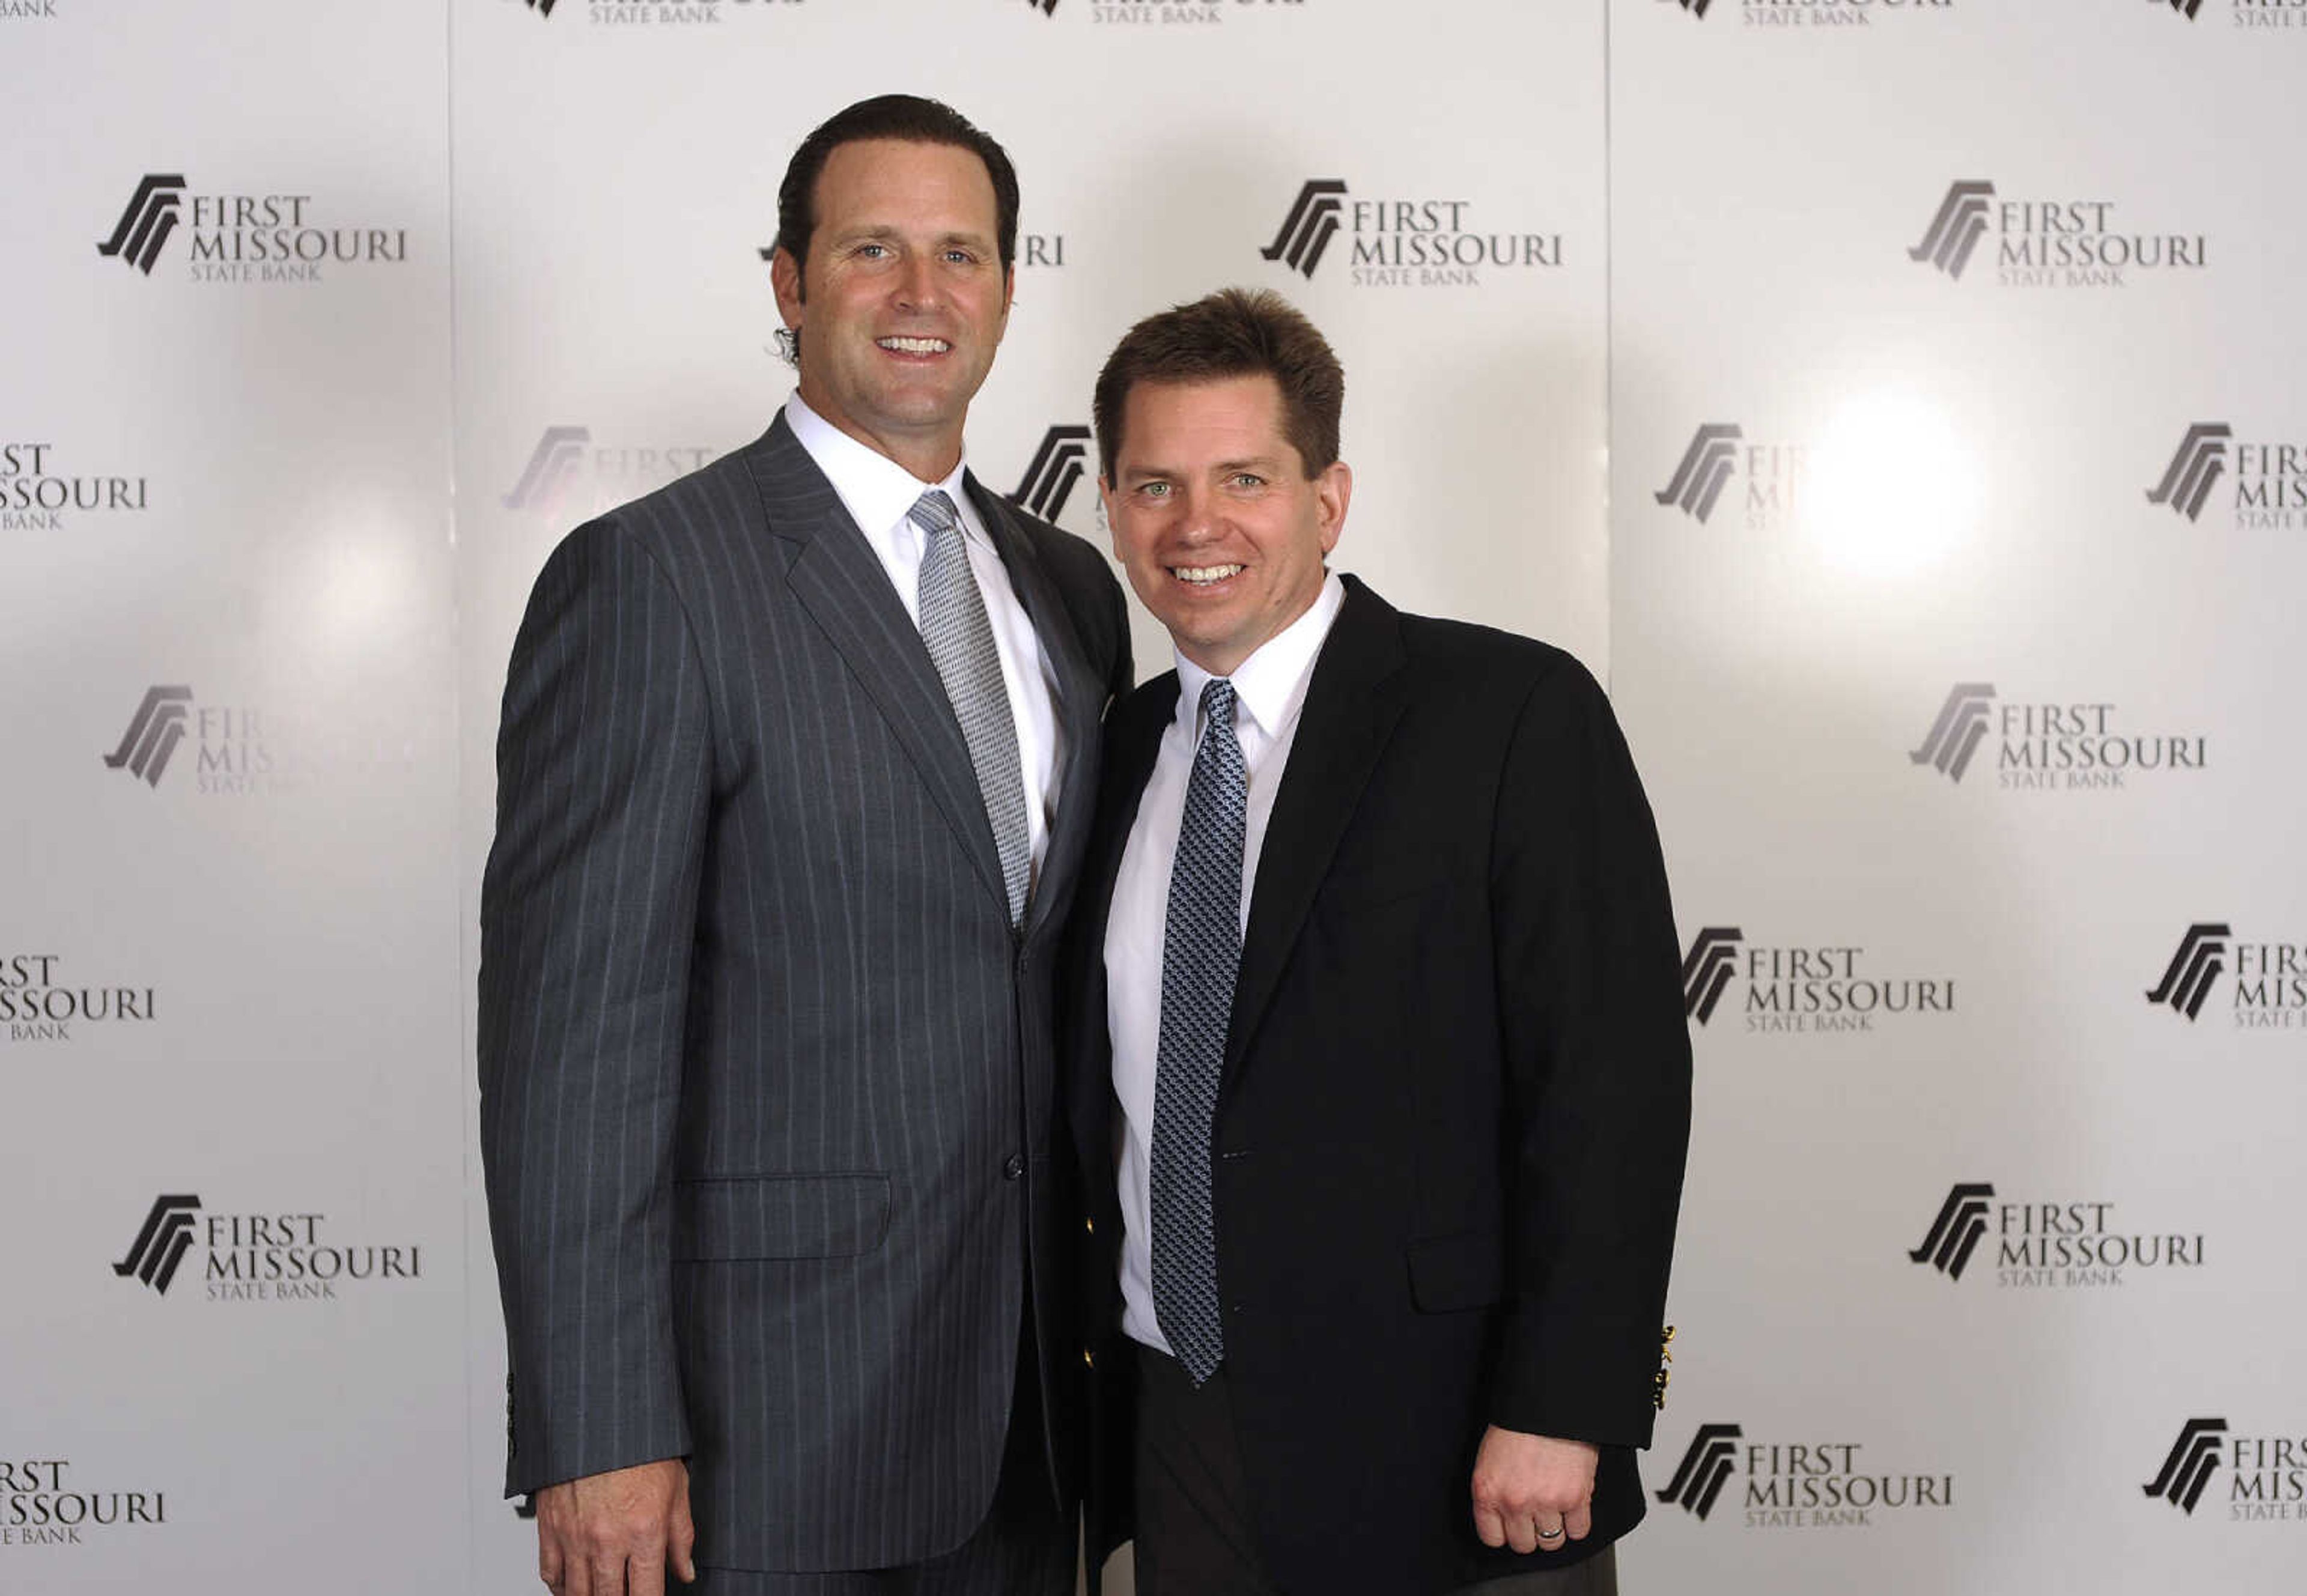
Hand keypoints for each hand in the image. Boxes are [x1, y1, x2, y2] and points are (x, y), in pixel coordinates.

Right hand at [534, 1458, 695, 1595]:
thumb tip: (685, 1571)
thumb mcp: (677, 1488)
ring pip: (578, 1593)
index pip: (647, 1595)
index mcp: (644, 1531)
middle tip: (627, 1592)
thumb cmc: (642, 1446)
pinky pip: (550, 1574)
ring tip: (604, 1591)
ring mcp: (575, 1536)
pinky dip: (561, 1587)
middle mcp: (608, 1539)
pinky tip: (575, 1584)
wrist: (602, 1417)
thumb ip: (682, 1537)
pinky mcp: (550, 1527)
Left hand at [1470, 1427, 1598, 1554]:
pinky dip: (1578, 1523)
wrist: (1548, 1402)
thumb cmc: (1518, 1424)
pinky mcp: (1575, 1498)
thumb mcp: (1489, 1458)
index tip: (1511, 1525)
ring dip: (1555, 1528)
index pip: (1492, 1538)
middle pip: (1523, 1544)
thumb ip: (1494, 1490)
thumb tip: (1501, 1516)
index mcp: (1487, 1491)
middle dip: (1530, 1532)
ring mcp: (1545, 1502)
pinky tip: (1573, 1508)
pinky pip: (1579, 1531)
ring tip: (1555, 1509)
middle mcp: (1514, 1501)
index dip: (1504, 1532)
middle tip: (1535, 1515)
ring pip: (1552, 1542)